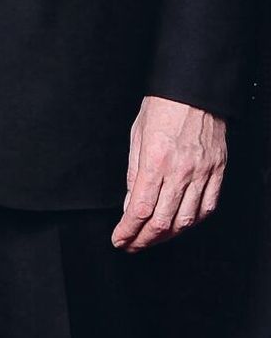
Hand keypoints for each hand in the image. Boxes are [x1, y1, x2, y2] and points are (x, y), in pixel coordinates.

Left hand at [114, 97, 224, 250]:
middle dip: (143, 240)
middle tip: (131, 245)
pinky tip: (180, 224)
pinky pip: (208, 205)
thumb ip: (133, 175)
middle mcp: (181, 171)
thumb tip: (130, 205)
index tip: (119, 240)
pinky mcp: (217, 171)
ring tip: (152, 239)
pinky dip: (193, 221)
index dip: (127, 231)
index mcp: (155, 162)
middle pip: (162, 221)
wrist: (194, 91)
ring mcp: (203, 172)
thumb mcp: (136, 138)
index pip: (139, 209)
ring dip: (167, 235)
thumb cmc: (162, 109)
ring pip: (187, 219)